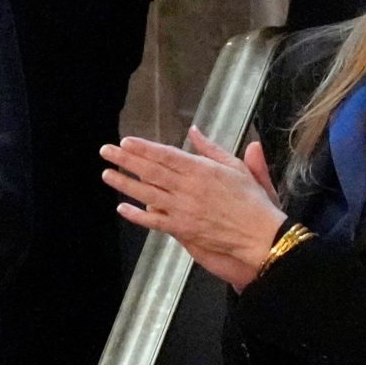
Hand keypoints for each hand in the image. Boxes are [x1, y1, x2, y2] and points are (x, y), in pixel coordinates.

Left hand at [100, 129, 287, 290]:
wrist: (260, 233)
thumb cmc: (252, 199)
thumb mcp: (235, 167)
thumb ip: (211, 148)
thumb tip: (194, 131)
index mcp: (201, 170)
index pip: (166, 156)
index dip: (144, 148)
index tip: (126, 141)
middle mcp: (188, 188)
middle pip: (151, 171)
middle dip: (126, 160)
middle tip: (106, 151)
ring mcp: (183, 209)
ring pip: (147, 194)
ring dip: (124, 184)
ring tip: (107, 174)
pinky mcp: (182, 228)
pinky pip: (154, 221)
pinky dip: (136, 215)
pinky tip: (122, 208)